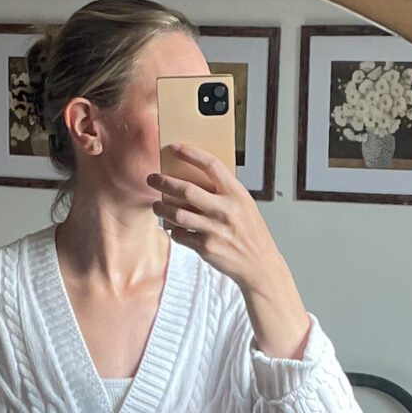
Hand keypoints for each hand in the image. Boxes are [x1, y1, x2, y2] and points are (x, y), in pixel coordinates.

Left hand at [148, 145, 284, 293]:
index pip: (212, 165)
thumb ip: (224, 193)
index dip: (192, 154)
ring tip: (156, 205)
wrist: (259, 265)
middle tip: (152, 179)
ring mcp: (215, 229)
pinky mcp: (206, 247)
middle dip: (164, 182)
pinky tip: (173, 227)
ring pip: (178, 213)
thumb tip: (194, 179)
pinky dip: (173, 230)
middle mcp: (226, 210)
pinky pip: (180, 234)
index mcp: (237, 195)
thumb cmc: (251, 233)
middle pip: (186, 189)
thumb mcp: (245, 206)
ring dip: (162, 208)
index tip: (175, 147)